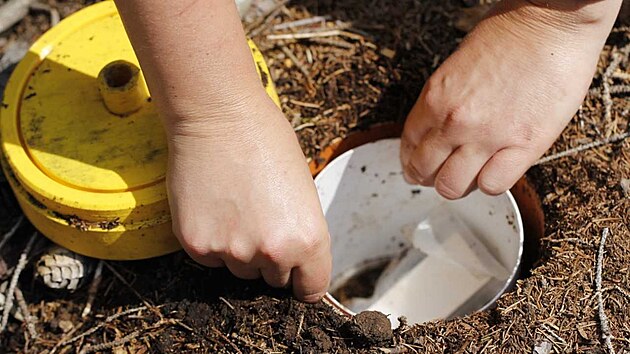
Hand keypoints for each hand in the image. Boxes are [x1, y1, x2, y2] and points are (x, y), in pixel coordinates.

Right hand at [166, 96, 330, 302]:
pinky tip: (213, 206)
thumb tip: (293, 260)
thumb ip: (300, 232)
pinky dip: (212, 240)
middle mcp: (272, 254)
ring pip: (240, 271)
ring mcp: (232, 252)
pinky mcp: (197, 245)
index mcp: (309, 240)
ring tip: (235, 207)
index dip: (303, 280)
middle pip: (273, 281)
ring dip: (239, 251)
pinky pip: (210, 258)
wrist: (218, 115)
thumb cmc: (266, 141)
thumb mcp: (303, 190)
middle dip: (270, 260)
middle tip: (260, 220)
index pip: (311, 289)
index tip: (296, 275)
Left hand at [401, 0, 621, 198]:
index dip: (410, 159)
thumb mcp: (456, 65)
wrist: (551, 21)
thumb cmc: (510, 34)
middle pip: (424, 170)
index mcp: (435, 97)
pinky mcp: (523, 145)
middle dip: (428, 176)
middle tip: (437, 175)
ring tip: (465, 178)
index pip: (408, 143)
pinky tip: (494, 171)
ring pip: (452, 186)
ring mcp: (488, 136)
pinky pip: (493, 185)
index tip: (416, 163)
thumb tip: (439, 128)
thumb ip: (444, 100)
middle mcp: (455, 121)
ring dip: (456, 185)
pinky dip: (490, 183)